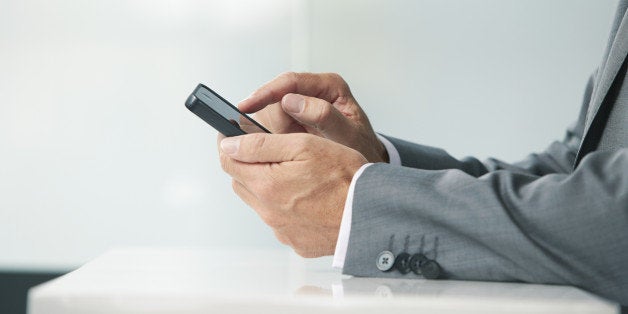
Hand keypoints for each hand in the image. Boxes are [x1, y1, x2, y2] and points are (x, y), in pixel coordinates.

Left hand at [218, 132, 367, 256]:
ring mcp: (281, 229)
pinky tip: (307, 197)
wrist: (372, 215)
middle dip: (249, 164)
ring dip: (268, 186)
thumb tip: (229, 145)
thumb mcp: (304, 146)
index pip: (227, 162)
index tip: (231, 135)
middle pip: (242, 182)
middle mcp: (268, 211)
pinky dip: (286, 206)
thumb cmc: (345, 178)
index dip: (228, 144)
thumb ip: (261, 144)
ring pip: (260, 202)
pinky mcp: (296, 241)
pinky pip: (280, 220)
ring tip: (296, 175)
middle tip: (270, 152)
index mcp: (266, 185)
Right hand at [239, 72, 387, 162]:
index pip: (289, 82)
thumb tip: (291, 100)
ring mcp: (301, 107)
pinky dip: (274, 141)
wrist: (366, 164)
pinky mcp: (293, 122)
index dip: (265, 93)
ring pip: (270, 115)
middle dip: (275, 125)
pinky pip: (272, 129)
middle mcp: (312, 92)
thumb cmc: (361, 148)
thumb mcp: (349, 135)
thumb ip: (325, 116)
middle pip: (275, 99)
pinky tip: (285, 152)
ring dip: (276, 136)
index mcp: (329, 86)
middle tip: (291, 146)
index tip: (246, 106)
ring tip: (297, 151)